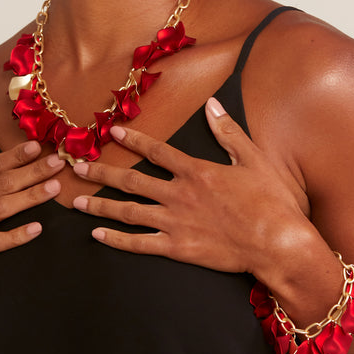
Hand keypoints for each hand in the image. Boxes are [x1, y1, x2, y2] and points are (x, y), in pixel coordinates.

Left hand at [71, 97, 309, 276]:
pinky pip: (140, 244)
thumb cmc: (270, 201)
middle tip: (77, 168)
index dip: (132, 140)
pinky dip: (117, 240)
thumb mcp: (253, 159)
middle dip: (101, 173)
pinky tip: (98, 235)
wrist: (277, 243)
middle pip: (131, 181)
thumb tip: (212, 105)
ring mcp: (175, 223)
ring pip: (128, 212)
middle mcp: (178, 194)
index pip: (156, 151)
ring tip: (76, 202)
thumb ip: (228, 132)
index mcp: (195, 171)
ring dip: (100, 205)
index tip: (112, 133)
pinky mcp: (177, 249)